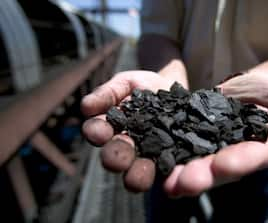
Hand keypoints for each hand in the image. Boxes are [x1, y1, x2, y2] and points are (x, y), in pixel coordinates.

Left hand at [81, 71, 267, 196]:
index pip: (243, 160)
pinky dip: (134, 136)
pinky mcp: (169, 130)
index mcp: (247, 150)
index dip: (231, 166)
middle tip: (172, 184)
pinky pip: (151, 135)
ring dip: (151, 163)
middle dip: (188, 176)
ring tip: (131, 166)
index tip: (219, 168)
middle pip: (202, 169)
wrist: (236, 88)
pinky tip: (117, 138)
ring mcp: (190, 144)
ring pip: (170, 156)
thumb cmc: (263, 93)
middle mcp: (215, 155)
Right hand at [81, 71, 174, 191]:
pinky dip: (173, 175)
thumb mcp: (126, 83)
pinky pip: (172, 171)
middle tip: (120, 159)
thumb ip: (108, 92)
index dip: (96, 132)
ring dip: (140, 174)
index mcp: (113, 130)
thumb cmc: (147, 86)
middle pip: (118, 158)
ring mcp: (151, 157)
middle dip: (117, 159)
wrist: (177, 89)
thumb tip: (86, 106)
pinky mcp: (173, 162)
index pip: (99, 133)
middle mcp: (129, 148)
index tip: (99, 130)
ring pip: (141, 172)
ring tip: (146, 170)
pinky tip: (176, 173)